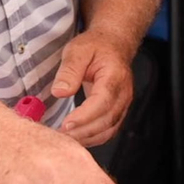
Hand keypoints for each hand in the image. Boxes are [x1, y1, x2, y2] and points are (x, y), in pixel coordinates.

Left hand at [51, 28, 133, 146]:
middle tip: (59, 135)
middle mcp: (123, 93)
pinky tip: (77, 138)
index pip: (102, 102)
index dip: (84, 117)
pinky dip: (93, 138)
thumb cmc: (96, 46)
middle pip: (106, 120)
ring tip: (65, 139)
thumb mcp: (77, 50)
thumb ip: (69, 71)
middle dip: (82, 132)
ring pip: (108, 130)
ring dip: (87, 138)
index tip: (65, 125)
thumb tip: (59, 92)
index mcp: (114, 76)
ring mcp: (123, 104)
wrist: (113, 45)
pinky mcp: (118, 111)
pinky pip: (108, 131)